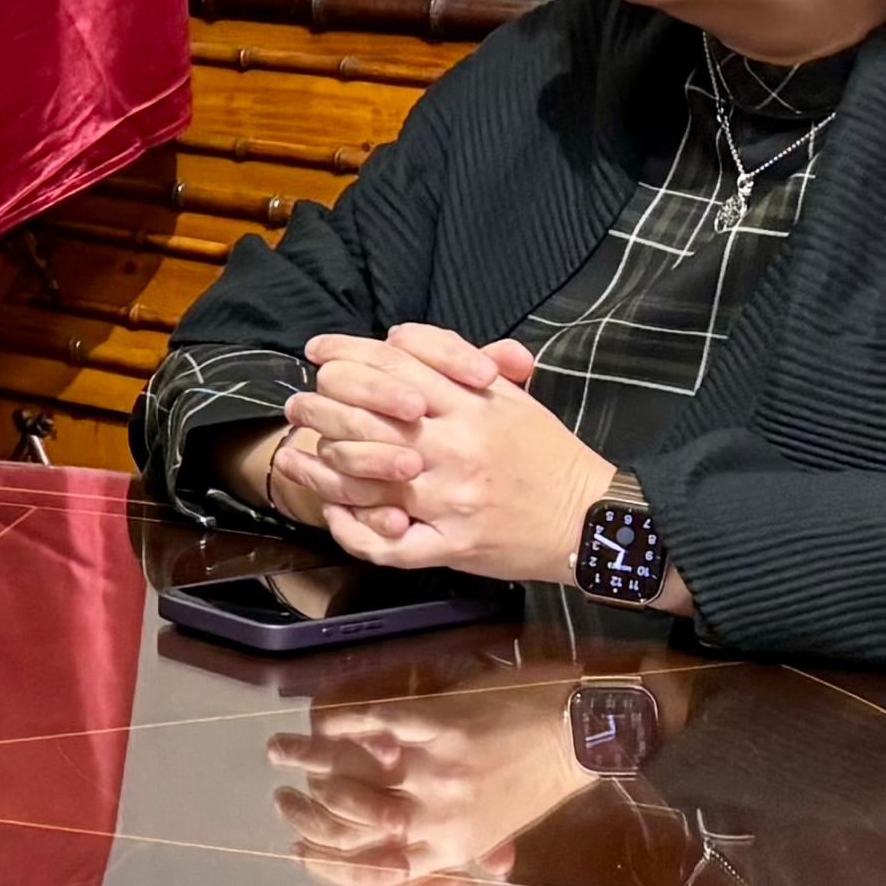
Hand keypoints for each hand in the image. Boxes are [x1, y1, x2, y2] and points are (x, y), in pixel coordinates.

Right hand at [266, 695, 596, 885]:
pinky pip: (373, 725)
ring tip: (277, 752)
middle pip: (345, 830)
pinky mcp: (436, 726)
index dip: (326, 863)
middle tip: (282, 799)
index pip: (369, 872)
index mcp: (448, 851)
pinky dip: (340, 722)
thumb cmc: (547, 781)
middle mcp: (433, 820)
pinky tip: (318, 719)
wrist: (584, 732)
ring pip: (347, 777)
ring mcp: (432, 772)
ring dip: (302, 762)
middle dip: (302, 815)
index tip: (301, 848)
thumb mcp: (507, 829)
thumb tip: (468, 874)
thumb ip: (470, 848)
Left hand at [281, 324, 611, 584]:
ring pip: (366, 478)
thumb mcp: (513, 398)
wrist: (591, 518)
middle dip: (320, 406)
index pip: (396, 365)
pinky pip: (387, 543)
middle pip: (367, 417)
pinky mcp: (451, 546)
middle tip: (296, 405)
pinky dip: (354, 530)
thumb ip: (460, 364)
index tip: (318, 352)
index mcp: (473, 404)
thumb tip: (399, 339)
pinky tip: (334, 513)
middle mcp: (457, 446)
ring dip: (321, 467)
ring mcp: (450, 499)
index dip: (347, 353)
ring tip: (294, 456)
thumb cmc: (548, 455)